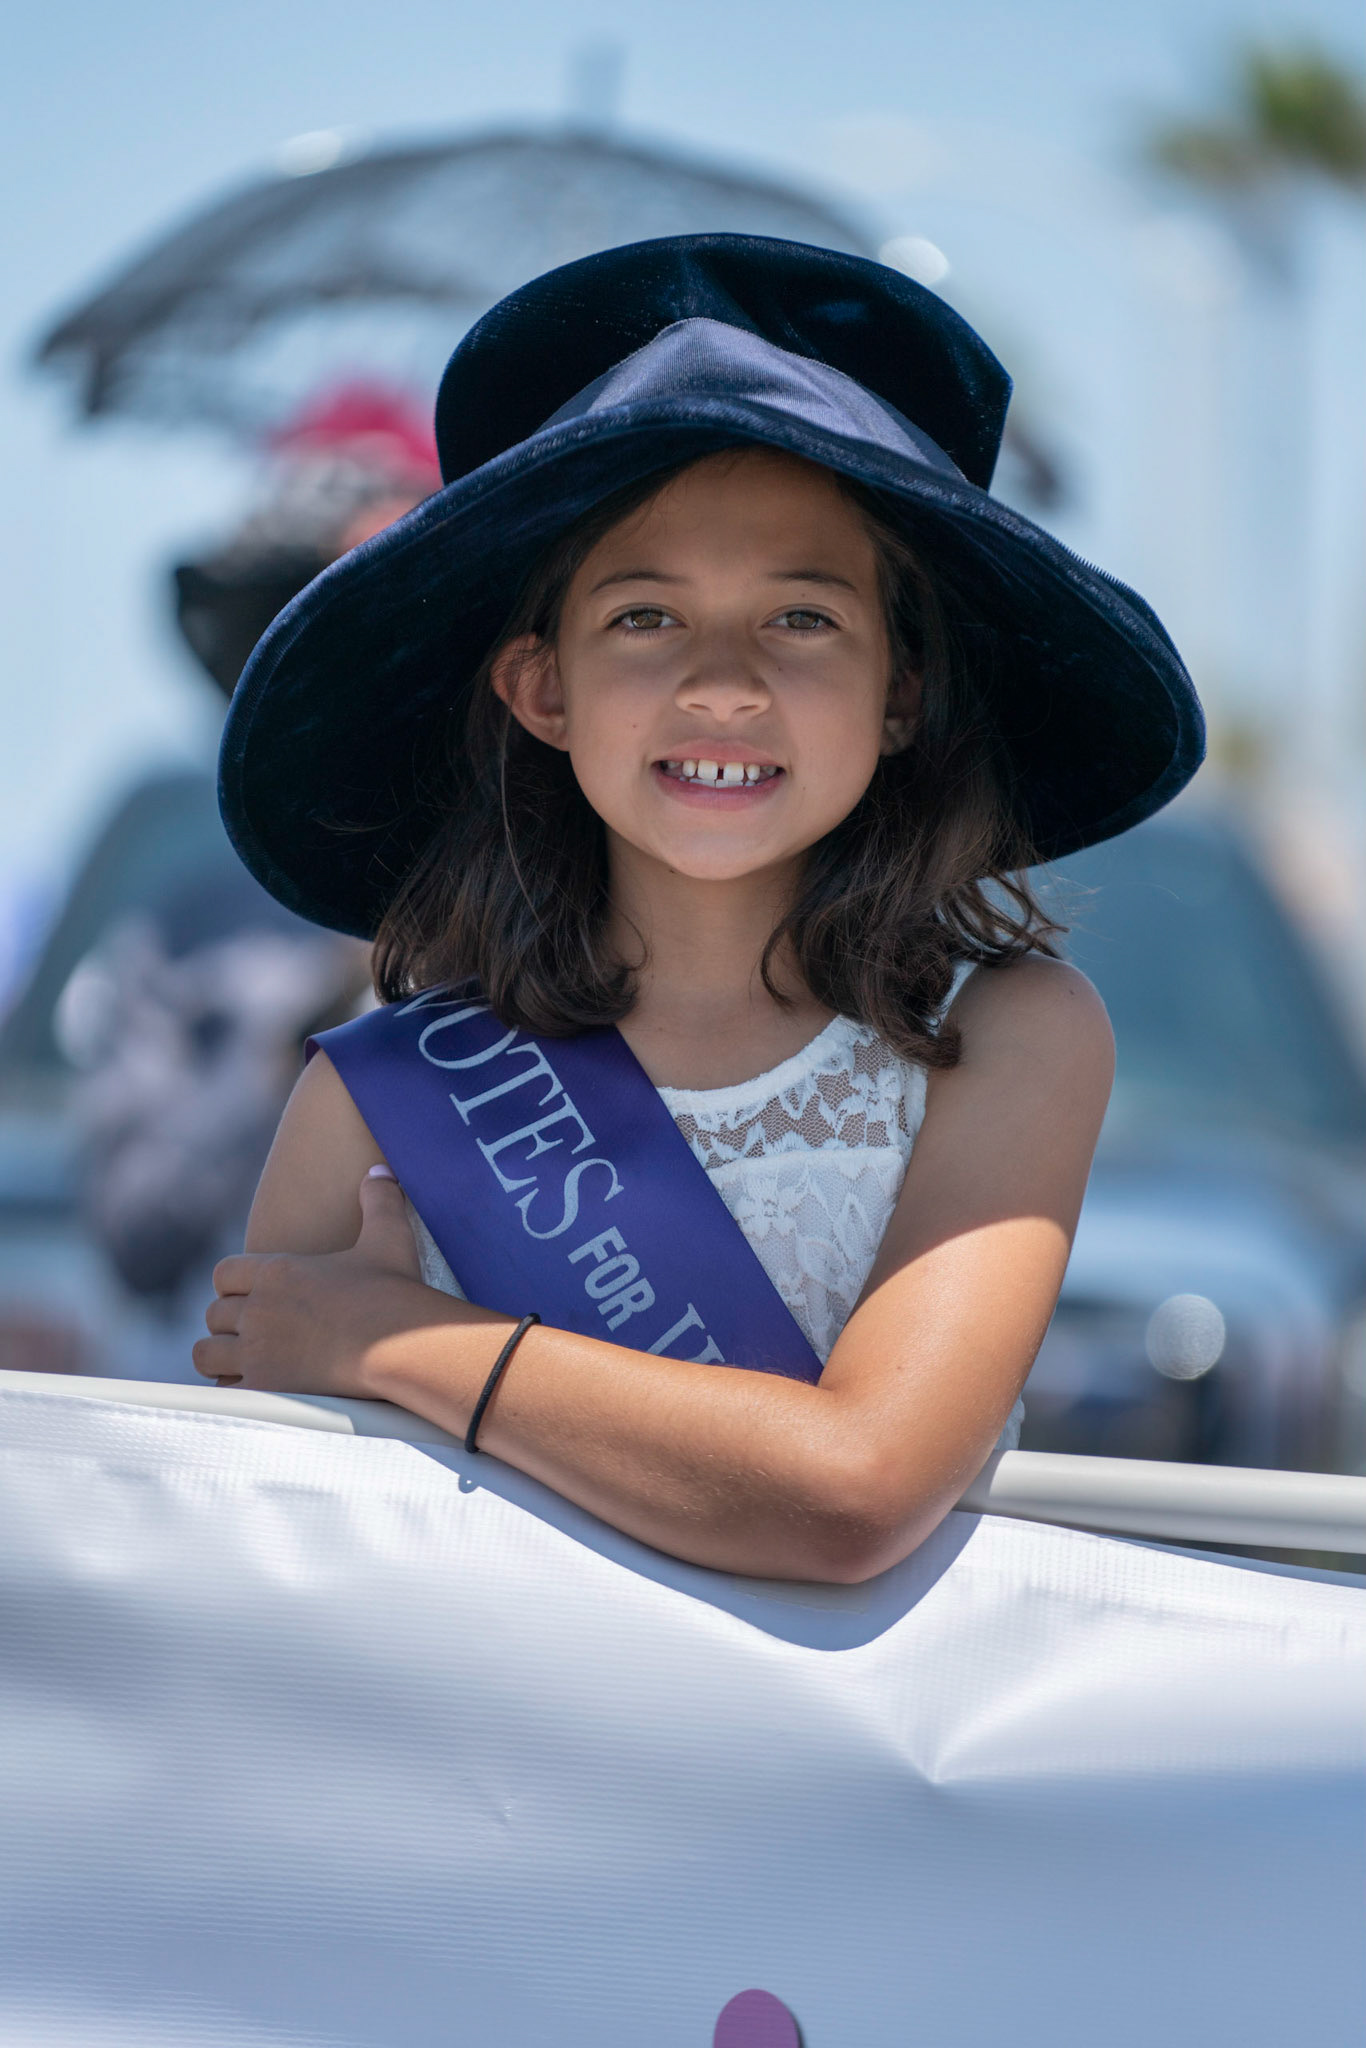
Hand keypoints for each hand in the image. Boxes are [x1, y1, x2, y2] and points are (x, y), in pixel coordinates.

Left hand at [194, 1166, 446, 1397]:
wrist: (403, 1345)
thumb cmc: (395, 1292)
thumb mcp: (389, 1237)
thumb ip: (380, 1200)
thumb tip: (380, 1171)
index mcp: (277, 1272)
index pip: (225, 1274)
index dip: (234, 1285)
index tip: (250, 1296)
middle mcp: (258, 1309)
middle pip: (214, 1315)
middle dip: (229, 1323)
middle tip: (251, 1332)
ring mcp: (257, 1351)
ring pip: (207, 1354)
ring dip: (221, 1357)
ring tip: (241, 1363)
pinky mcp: (264, 1388)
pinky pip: (224, 1390)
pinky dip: (232, 1391)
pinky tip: (251, 1391)